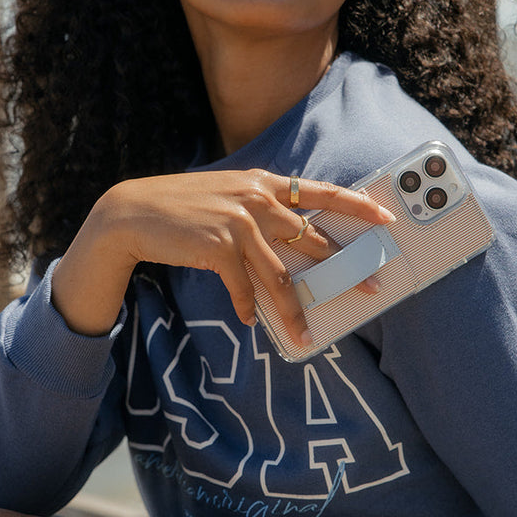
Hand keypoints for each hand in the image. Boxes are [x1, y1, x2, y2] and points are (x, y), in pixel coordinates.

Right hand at [50, 169, 394, 346]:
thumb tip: (291, 237)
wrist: (131, 214)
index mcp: (262, 183)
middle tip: (371, 287)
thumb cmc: (179, 208)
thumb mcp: (224, 195)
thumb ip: (257, 208)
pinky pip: (245, 288)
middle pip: (312, 240)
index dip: (356, 204)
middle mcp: (256, 199)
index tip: (385, 218)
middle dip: (344, 268)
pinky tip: (250, 320)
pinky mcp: (220, 247)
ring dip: (294, 310)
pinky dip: (248, 307)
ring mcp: (239, 222)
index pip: (320, 192)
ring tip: (305, 333)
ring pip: (281, 276)